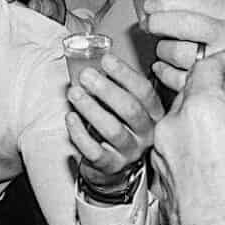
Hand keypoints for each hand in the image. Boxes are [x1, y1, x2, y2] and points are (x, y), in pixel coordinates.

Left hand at [66, 48, 158, 188]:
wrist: (114, 165)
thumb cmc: (119, 126)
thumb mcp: (125, 106)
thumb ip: (117, 86)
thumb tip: (93, 59)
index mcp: (154, 114)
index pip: (144, 92)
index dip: (125, 74)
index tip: (106, 60)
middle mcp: (146, 133)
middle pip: (130, 110)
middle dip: (107, 90)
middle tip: (86, 75)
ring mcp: (130, 152)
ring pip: (113, 130)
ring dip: (91, 109)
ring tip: (74, 93)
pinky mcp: (111, 165)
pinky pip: (95, 151)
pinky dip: (80, 134)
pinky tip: (70, 118)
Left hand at [140, 0, 224, 93]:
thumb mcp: (224, 19)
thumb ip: (195, 8)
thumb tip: (153, 8)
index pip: (195, 0)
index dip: (166, 1)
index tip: (150, 5)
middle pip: (183, 24)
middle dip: (158, 22)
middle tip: (149, 24)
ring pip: (176, 52)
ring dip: (163, 49)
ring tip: (166, 48)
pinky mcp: (213, 87)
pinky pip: (176, 77)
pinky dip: (164, 71)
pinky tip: (165, 66)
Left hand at [151, 50, 224, 224]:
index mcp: (202, 109)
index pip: (207, 67)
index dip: (222, 60)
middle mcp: (174, 125)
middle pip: (190, 91)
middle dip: (211, 88)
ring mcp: (162, 150)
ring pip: (179, 118)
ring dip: (199, 114)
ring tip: (224, 123)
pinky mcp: (159, 172)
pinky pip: (173, 143)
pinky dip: (189, 138)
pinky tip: (211, 151)